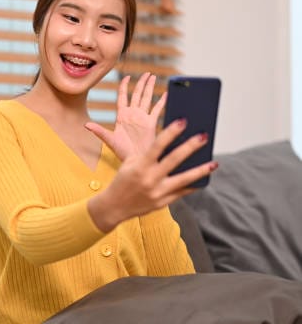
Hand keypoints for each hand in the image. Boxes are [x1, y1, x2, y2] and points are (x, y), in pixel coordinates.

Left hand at [85, 72, 165, 160]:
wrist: (136, 161)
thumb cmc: (122, 152)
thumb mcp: (110, 140)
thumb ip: (99, 131)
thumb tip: (86, 125)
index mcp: (122, 116)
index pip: (122, 97)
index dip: (124, 87)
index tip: (126, 77)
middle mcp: (133, 115)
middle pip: (137, 94)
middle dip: (141, 83)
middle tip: (147, 73)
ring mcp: (143, 118)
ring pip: (147, 99)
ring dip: (150, 88)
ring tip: (154, 77)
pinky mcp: (152, 124)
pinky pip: (157, 110)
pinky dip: (161, 101)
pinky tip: (165, 94)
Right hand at [87, 118, 217, 232]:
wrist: (114, 206)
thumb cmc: (122, 180)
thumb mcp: (129, 163)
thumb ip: (147, 154)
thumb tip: (170, 145)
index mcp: (140, 166)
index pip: (158, 145)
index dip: (171, 132)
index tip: (183, 121)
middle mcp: (150, 178)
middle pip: (175, 159)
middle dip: (191, 147)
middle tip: (204, 136)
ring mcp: (158, 192)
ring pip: (184, 179)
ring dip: (201, 170)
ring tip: (214, 163)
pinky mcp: (163, 202)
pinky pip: (182, 192)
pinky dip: (193, 185)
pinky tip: (204, 179)